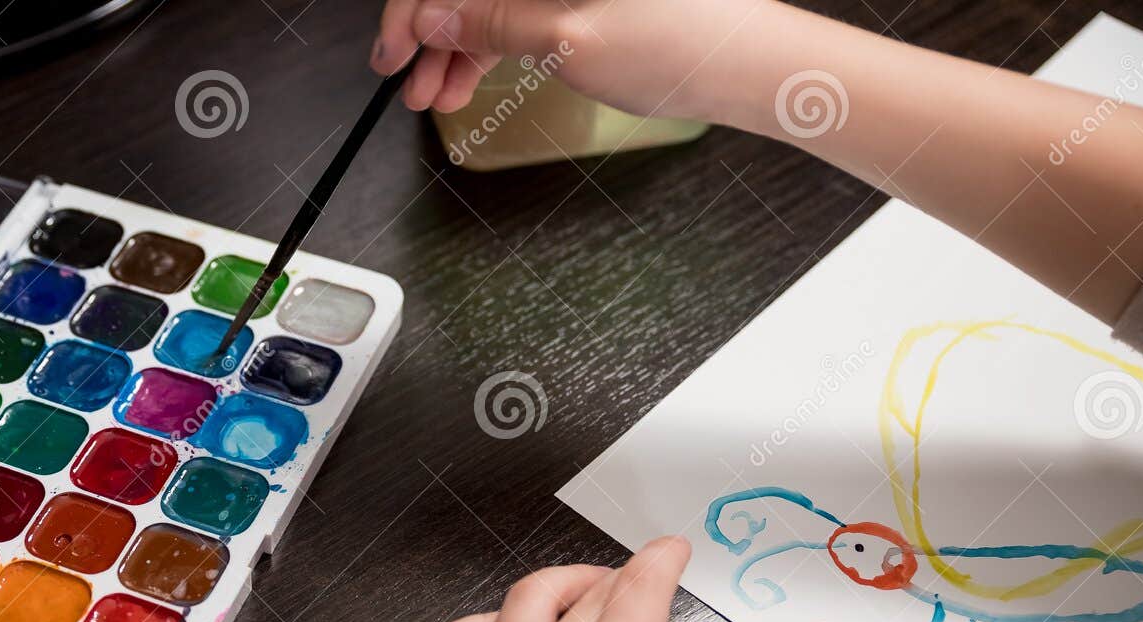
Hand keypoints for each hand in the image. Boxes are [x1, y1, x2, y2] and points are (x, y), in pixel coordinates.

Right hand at [371, 0, 765, 121]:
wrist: (750, 67)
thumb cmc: (684, 46)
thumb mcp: (568, 41)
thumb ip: (493, 23)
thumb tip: (434, 15)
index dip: (414, 7)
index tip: (392, 50)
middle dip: (430, 29)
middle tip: (405, 79)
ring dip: (455, 44)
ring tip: (435, 93)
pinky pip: (518, 8)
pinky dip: (489, 43)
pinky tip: (467, 78)